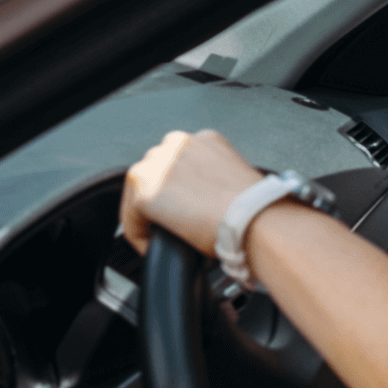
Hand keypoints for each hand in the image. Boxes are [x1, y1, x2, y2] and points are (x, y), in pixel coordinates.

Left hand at [120, 130, 263, 255]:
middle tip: (175, 225)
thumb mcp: (236, 178)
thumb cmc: (256, 207)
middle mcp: (177, 144)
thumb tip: (206, 199)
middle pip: (155, 173)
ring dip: (149, 216)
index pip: (177, 163)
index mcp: (204, 139)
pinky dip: (140, 235)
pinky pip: (132, 218)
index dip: (180, 191)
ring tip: (163, 237)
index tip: (186, 211)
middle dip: (163, 199)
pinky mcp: (144, 192)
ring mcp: (158, 165)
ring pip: (139, 193)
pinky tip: (155, 248)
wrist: (255, 218)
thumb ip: (214, 178)